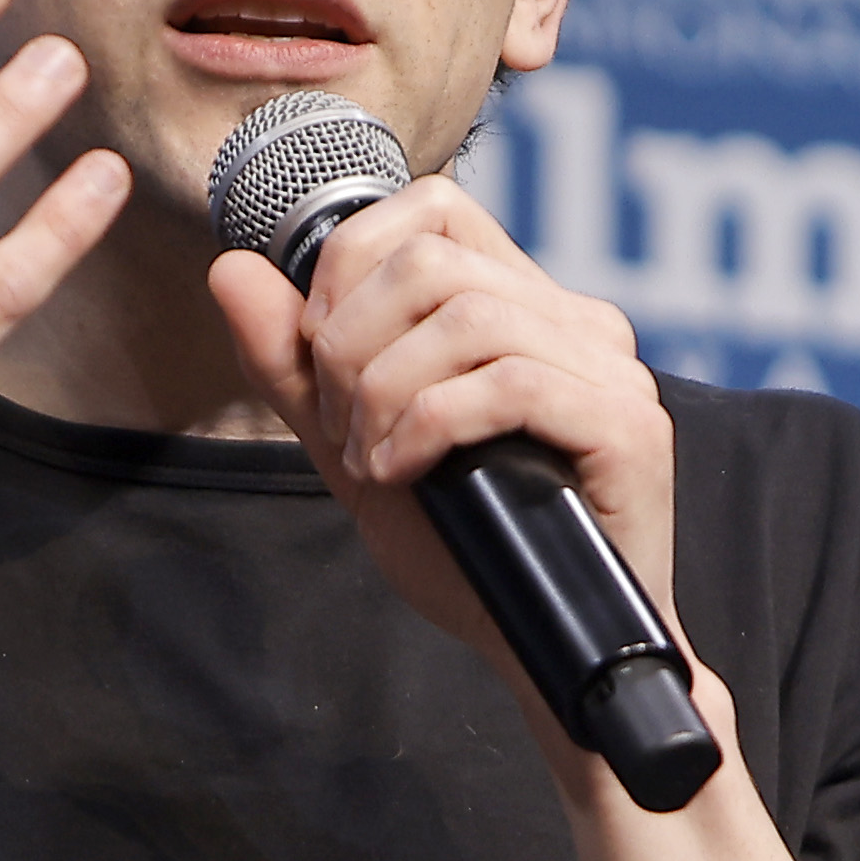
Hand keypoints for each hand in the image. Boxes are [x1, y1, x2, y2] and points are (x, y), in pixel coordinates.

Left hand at [210, 176, 705, 749]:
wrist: (545, 652)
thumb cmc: (465, 551)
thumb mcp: (356, 447)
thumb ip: (295, 365)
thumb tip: (231, 267)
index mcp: (523, 305)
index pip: (431, 208)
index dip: (348, 265)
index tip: (320, 355)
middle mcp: (576, 320)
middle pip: (431, 258)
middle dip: (352, 342)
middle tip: (342, 426)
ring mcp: (610, 369)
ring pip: (466, 317)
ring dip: (386, 392)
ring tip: (376, 461)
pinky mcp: (628, 425)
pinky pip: (511, 382)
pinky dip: (433, 425)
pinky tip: (407, 473)